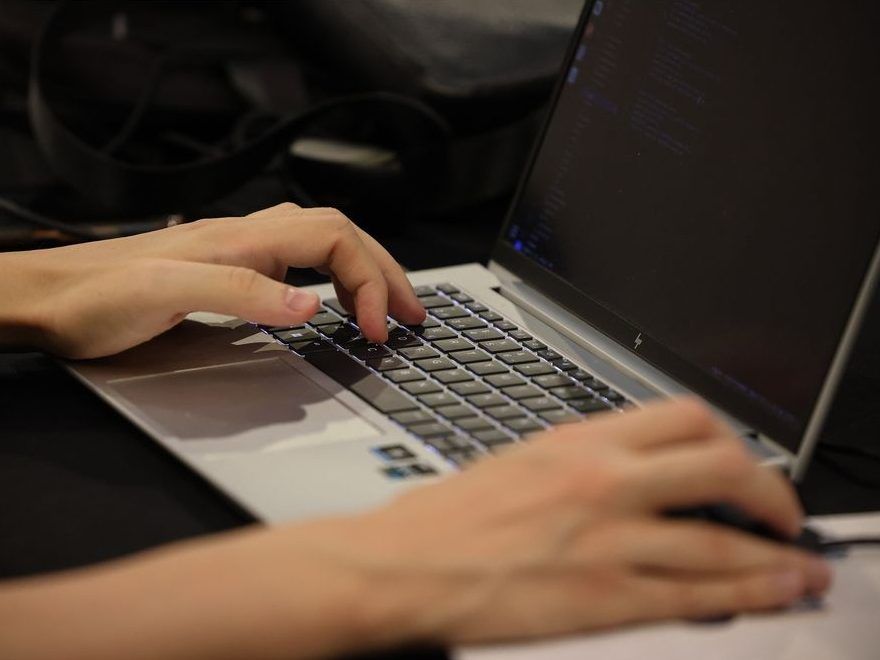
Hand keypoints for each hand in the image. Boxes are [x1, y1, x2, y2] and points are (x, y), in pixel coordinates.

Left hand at [0, 203, 424, 358]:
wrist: (46, 299)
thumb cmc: (95, 298)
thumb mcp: (167, 294)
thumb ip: (242, 293)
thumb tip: (313, 303)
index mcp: (244, 240)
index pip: (336, 240)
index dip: (369, 281)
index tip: (377, 329)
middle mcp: (247, 238)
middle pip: (341, 236)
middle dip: (385, 272)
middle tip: (412, 314)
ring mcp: (239, 253)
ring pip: (323, 244)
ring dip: (363, 272)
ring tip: (387, 306)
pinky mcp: (227, 272)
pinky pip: (298, 262)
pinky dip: (331, 279)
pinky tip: (328, 302)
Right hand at [306, 399, 830, 645]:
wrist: (402, 564)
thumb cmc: (446, 516)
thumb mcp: (519, 463)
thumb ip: (581, 463)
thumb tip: (630, 473)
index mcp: (577, 442)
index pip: (682, 417)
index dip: (730, 440)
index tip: (742, 461)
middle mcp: (602, 480)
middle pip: (721, 465)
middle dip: (769, 489)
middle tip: (783, 511)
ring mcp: (609, 538)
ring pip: (723, 539)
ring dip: (776, 552)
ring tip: (801, 564)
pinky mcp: (606, 594)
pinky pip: (697, 593)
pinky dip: (750, 593)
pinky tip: (773, 594)